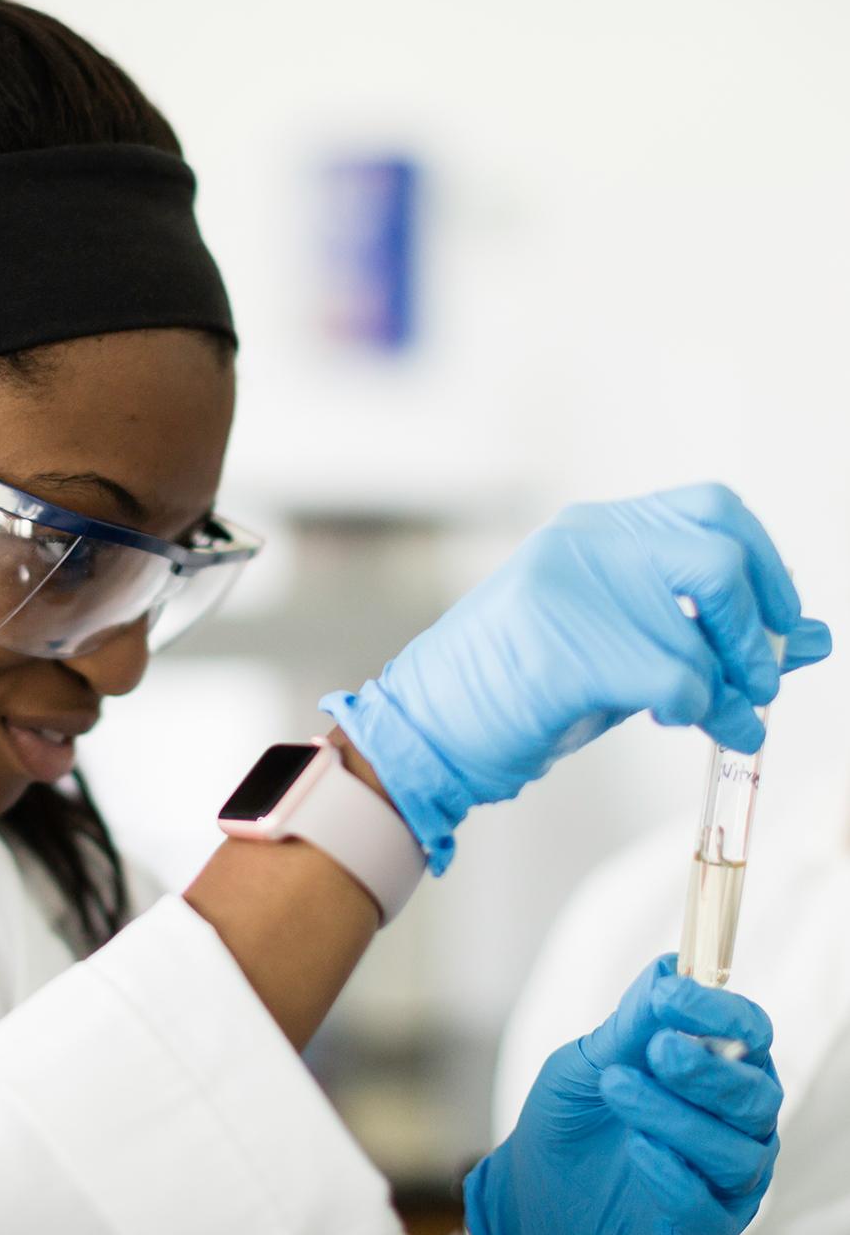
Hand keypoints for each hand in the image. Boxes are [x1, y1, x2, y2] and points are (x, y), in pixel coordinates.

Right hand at [319, 484, 830, 869]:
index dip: (766, 564)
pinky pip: (675, 680)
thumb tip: (804, 640)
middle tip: (759, 676)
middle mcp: (583, 544)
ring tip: (727, 716)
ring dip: (733, 685)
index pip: (712, 509)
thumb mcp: (620, 645)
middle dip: (758, 625)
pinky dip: (705, 712)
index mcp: (593, 530)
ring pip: (703, 627)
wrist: (430, 725)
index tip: (781, 621)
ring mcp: (569, 591)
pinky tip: (692, 724)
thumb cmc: (519, 687)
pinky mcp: (563, 650)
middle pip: (720, 556)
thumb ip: (701, 633)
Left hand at [464, 957, 782, 1234]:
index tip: (673, 995)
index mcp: (717, 1067)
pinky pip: (709, 1208)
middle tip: (657, 1048)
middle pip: (755, 1093)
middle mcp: (735, 1123)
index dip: (720, 1010)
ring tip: (617, 1088)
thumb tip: (667, 973)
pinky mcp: (705, 1233)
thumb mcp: (590, 1060)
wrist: (533, 1194)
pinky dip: (674, 1175)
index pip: (749, 1031)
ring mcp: (725, 1182)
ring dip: (677, 1116)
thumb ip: (632, 1026)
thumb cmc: (573, 1116)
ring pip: (737, 1151)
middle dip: (707, 1068)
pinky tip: (636, 1148)